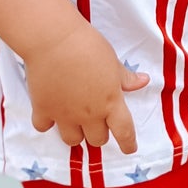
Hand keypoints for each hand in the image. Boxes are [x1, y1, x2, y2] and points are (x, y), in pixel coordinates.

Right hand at [24, 21, 149, 152]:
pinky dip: (46, 123)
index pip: (124, 132)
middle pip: (97, 140)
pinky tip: (49, 112)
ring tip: (73, 120)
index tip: (129, 148)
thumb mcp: (113, 61)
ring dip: (75, 134)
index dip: (128, 143)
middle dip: (99, 133)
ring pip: (72, 140)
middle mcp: (89, 114)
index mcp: (111, 102)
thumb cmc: (88, 45)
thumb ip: (126, 78)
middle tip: (95, 120)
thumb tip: (143, 82)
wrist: (54, 40)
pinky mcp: (43, 109)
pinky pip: (43, 127)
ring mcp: (65, 115)